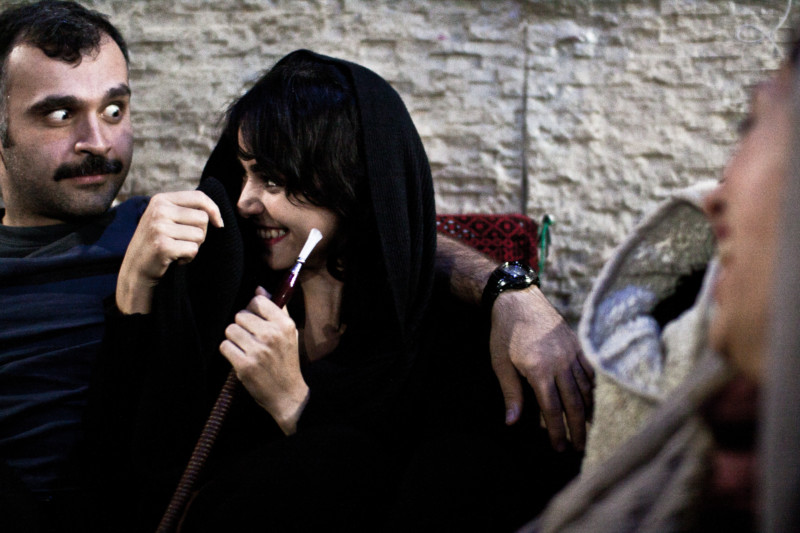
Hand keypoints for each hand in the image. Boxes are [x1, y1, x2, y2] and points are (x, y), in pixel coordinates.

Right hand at [116, 191, 222, 313]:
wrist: (135, 268)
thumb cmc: (157, 242)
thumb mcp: (166, 218)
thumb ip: (186, 210)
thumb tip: (216, 216)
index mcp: (161, 199)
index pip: (199, 197)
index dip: (214, 210)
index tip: (218, 223)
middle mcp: (159, 210)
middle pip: (203, 218)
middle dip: (201, 233)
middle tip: (184, 241)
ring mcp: (160, 227)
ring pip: (200, 235)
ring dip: (194, 247)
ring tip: (177, 250)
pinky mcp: (163, 246)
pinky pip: (193, 250)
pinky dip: (188, 258)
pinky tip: (174, 259)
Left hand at [220, 287, 309, 434]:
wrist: (287, 393)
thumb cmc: (286, 360)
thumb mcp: (289, 333)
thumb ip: (276, 309)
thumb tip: (259, 288)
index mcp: (284, 325)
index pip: (257, 300)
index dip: (252, 309)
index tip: (256, 320)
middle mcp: (272, 335)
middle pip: (240, 315)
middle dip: (242, 326)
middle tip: (250, 338)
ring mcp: (258, 351)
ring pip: (230, 330)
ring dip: (234, 339)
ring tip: (245, 348)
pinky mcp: (244, 365)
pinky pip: (225, 346)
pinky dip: (229, 352)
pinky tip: (239, 357)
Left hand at [490, 286, 594, 450]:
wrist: (518, 300)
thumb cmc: (505, 333)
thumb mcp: (500, 363)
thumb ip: (510, 393)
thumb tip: (512, 422)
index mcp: (539, 370)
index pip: (552, 408)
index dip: (557, 430)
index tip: (559, 447)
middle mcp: (560, 363)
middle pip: (574, 403)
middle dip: (576, 429)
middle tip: (579, 448)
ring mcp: (572, 353)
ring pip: (586, 389)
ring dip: (589, 412)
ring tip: (589, 430)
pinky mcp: (578, 345)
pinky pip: (591, 371)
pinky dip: (595, 389)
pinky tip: (596, 402)